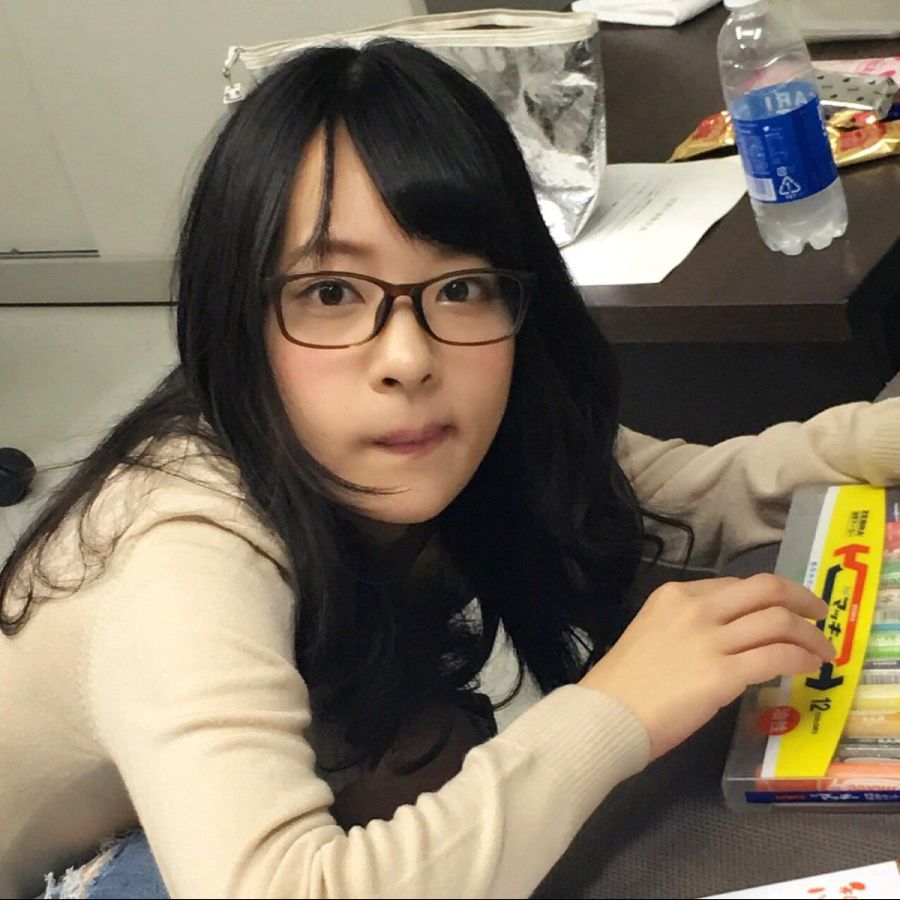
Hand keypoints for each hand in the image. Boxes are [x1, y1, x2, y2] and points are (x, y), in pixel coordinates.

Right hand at [579, 574, 833, 759]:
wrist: (606, 714)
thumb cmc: (625, 683)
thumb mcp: (653, 632)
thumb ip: (689, 625)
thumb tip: (730, 637)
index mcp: (675, 594)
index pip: (736, 584)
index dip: (768, 597)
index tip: (783, 611)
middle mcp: (695, 608)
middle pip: (766, 589)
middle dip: (802, 599)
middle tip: (819, 614)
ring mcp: (710, 639)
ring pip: (779, 621)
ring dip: (811, 635)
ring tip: (822, 650)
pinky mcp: (723, 674)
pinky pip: (777, 657)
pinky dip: (802, 659)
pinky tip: (809, 667)